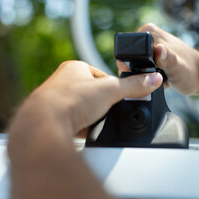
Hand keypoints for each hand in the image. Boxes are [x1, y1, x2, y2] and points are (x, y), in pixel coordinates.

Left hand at [11, 61, 162, 136]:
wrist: (44, 125)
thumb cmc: (71, 99)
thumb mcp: (111, 90)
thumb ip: (134, 86)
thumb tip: (154, 79)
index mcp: (75, 68)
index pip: (102, 76)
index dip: (114, 87)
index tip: (120, 97)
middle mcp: (63, 82)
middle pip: (94, 94)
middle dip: (103, 104)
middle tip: (108, 111)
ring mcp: (57, 101)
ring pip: (84, 110)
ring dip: (92, 117)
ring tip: (95, 121)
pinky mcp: (54, 119)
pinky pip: (75, 123)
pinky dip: (83, 128)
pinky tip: (85, 130)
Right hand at [117, 23, 198, 94]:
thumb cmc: (191, 72)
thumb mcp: (178, 68)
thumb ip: (168, 59)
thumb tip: (158, 49)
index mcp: (148, 32)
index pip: (126, 52)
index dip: (133, 69)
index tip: (151, 76)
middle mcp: (146, 34)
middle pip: (127, 60)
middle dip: (139, 74)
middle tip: (159, 78)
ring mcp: (148, 44)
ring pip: (133, 67)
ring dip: (144, 77)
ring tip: (161, 78)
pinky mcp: (151, 53)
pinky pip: (140, 69)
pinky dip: (148, 77)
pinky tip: (161, 78)